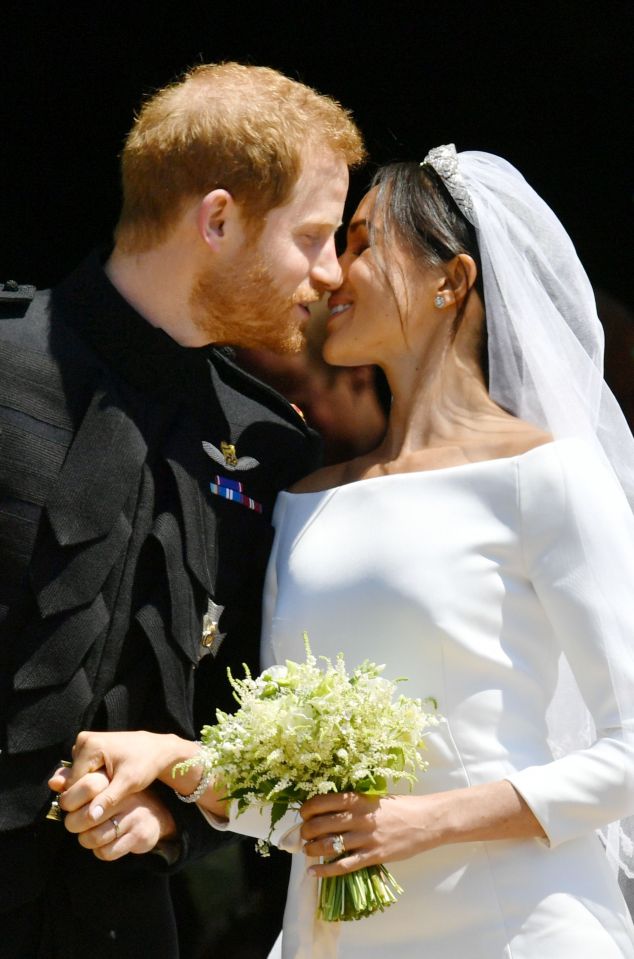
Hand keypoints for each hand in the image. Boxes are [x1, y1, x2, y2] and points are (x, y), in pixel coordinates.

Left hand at [48, 767, 177, 859]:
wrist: (155, 814)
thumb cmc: (119, 798)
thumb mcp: (102, 784)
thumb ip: (76, 781)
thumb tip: (53, 783)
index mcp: (115, 780)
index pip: (87, 786)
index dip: (69, 799)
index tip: (68, 805)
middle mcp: (126, 796)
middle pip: (86, 816)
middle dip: (74, 824)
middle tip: (75, 823)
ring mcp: (134, 816)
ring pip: (94, 837)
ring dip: (86, 839)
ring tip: (88, 834)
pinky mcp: (139, 835)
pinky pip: (107, 852)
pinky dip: (100, 851)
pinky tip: (103, 843)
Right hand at [51, 730, 191, 821]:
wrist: (157, 749)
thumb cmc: (146, 764)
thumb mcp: (129, 783)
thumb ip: (108, 799)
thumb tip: (90, 817)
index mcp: (90, 745)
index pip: (72, 784)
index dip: (85, 798)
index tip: (105, 798)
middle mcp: (83, 740)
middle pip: (73, 779)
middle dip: (87, 791)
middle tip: (110, 790)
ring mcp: (84, 742)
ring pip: (76, 777)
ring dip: (89, 786)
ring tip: (111, 784)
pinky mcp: (88, 746)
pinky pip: (82, 771)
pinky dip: (91, 778)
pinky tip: (107, 780)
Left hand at [300, 792, 436, 877]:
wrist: (426, 821)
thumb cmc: (400, 807)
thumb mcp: (374, 797)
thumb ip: (353, 803)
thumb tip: (328, 810)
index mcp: (357, 799)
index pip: (322, 802)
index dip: (307, 809)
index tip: (303, 814)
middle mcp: (358, 817)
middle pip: (321, 824)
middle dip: (306, 831)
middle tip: (302, 834)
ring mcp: (365, 838)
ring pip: (329, 845)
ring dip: (312, 849)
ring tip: (306, 850)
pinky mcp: (373, 856)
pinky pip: (343, 865)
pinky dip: (325, 869)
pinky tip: (313, 872)